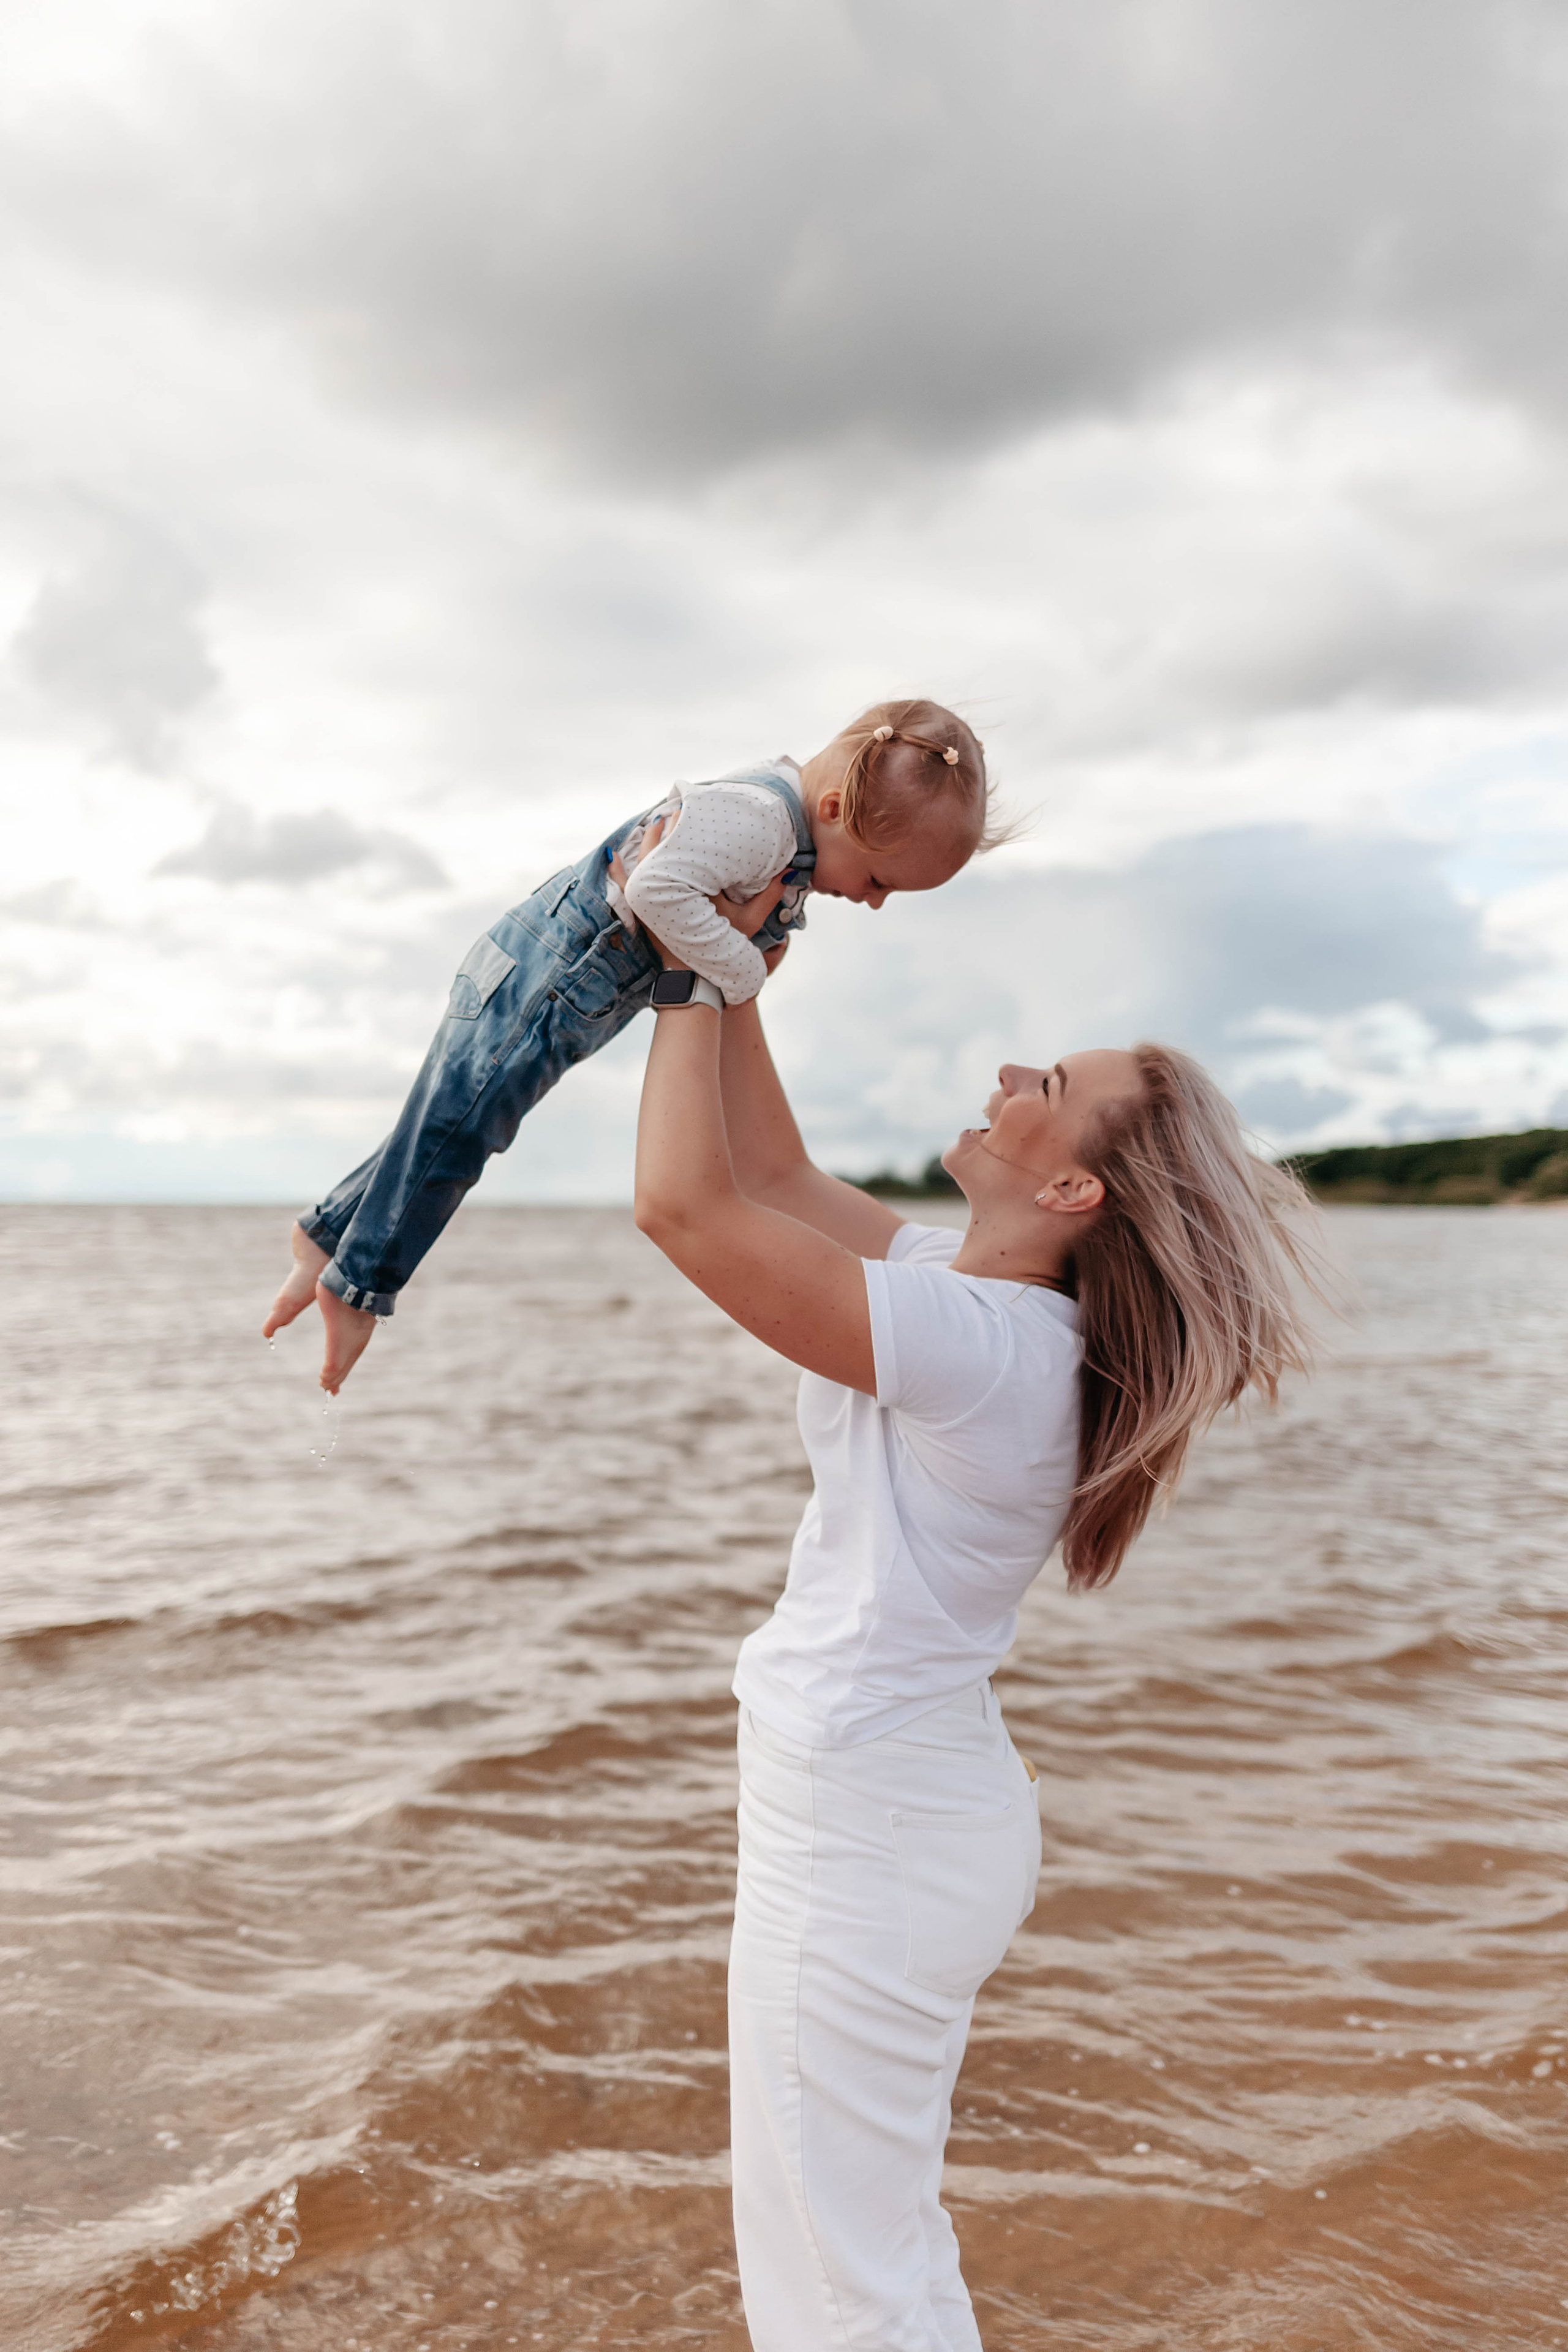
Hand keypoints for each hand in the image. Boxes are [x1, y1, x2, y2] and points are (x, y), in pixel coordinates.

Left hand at [609, 817, 789, 977]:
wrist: (695, 977)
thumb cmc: (725, 948)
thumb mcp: (751, 920)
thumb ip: (770, 895)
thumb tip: (789, 871)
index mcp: (693, 885)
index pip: (685, 845)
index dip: (686, 822)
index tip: (691, 804)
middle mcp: (667, 888)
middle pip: (661, 846)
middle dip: (667, 825)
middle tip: (675, 806)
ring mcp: (651, 899)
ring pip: (643, 859)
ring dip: (650, 840)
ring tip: (656, 822)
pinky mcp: (642, 911)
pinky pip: (624, 884)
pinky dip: (618, 869)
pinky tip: (612, 856)